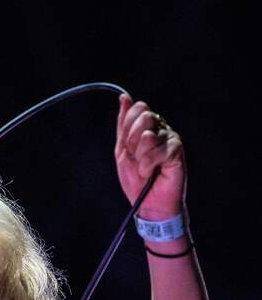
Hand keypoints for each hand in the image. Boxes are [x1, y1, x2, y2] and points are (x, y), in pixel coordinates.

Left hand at [115, 94, 185, 218]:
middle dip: (132, 141)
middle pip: (144, 116)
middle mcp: (161, 129)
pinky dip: (148, 164)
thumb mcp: (122, 149)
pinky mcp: (177, 150)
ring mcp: (171, 138)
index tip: (128, 147)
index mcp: (147, 127)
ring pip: (148, 134)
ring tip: (145, 167)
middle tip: (136, 157)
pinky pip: (158, 149)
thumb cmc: (136, 178)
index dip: (127, 128)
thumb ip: (123, 123)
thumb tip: (124, 97)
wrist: (147, 202)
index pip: (137, 109)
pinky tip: (153, 172)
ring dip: (140, 155)